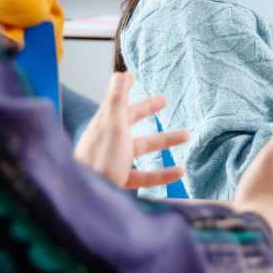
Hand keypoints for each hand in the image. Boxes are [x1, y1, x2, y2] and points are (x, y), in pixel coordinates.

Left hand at [74, 71, 187, 189]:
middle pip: (131, 121)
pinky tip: (180, 172)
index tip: (134, 76)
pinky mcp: (119, 181)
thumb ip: (118, 99)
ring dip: (165, 141)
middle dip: (148, 110)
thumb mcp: (112, 124)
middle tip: (164, 101)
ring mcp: (114, 162)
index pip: (119, 102)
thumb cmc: (99, 159)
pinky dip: (164, 172)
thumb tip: (120, 73)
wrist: (86, 199)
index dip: (127, 89)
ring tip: (187, 135)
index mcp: (105, 124)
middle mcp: (109, 141)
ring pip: (143, 147)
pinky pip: (146, 175)